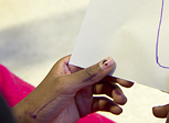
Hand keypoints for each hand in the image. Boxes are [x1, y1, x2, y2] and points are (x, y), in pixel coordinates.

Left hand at [12, 56, 132, 122]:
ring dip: (115, 94)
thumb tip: (108, 61)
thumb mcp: (65, 85)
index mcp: (71, 65)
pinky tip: (117, 109)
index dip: (109, 62)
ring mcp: (82, 92)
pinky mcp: (85, 106)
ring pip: (105, 90)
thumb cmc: (41, 101)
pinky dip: (111, 106)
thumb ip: (88, 74)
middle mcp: (79, 77)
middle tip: (127, 84)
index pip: (94, 59)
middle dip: (116, 80)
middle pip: (103, 75)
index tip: (124, 65)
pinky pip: (102, 103)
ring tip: (122, 101)